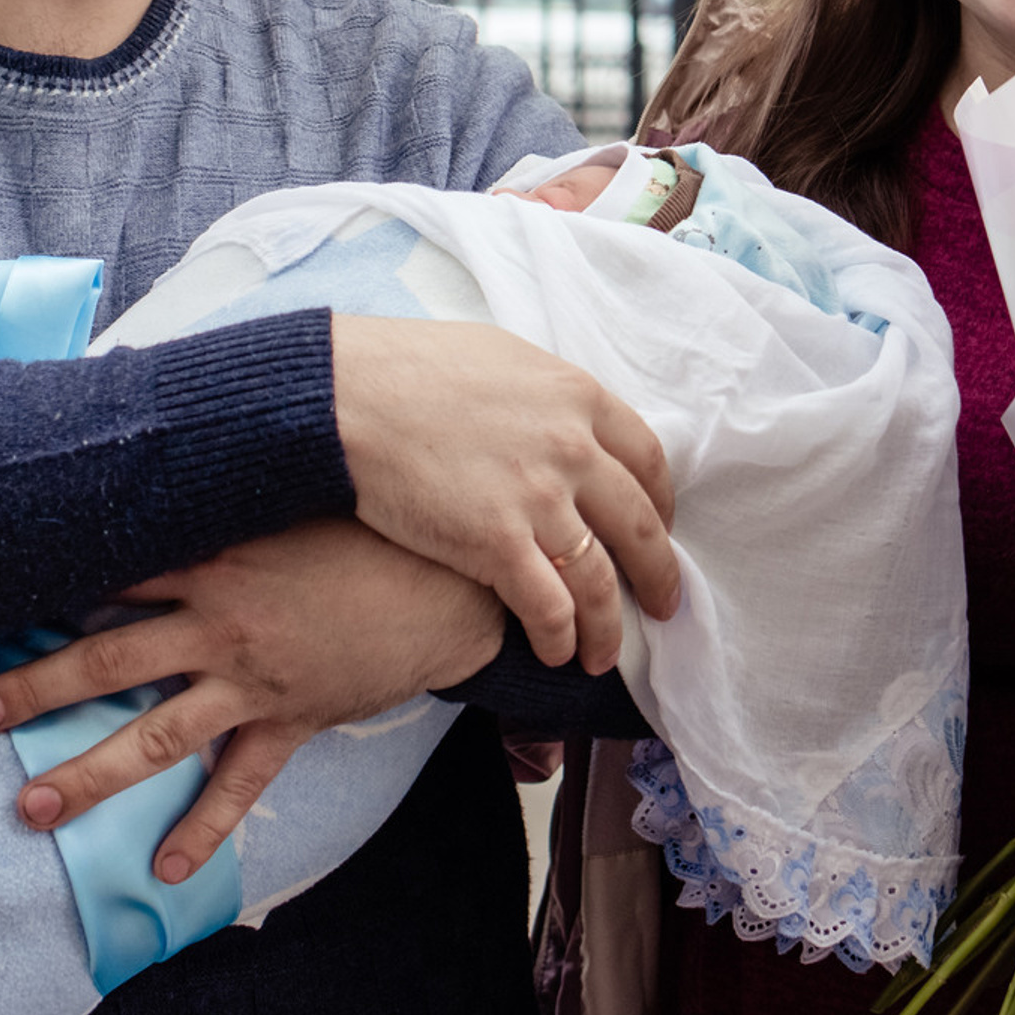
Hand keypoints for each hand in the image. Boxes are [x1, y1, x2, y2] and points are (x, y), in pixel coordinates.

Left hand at [0, 519, 503, 882]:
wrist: (451, 575)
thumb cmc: (374, 525)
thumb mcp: (300, 493)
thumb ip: (238, 484)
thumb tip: (186, 437)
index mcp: (216, 560)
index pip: (114, 576)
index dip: (51, 592)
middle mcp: (221, 623)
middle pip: (108, 658)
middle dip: (35, 687)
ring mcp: (254, 678)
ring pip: (154, 733)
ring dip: (89, 774)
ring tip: (31, 807)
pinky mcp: (293, 717)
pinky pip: (240, 783)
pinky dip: (203, 828)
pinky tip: (166, 869)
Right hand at [330, 315, 678, 671]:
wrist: (351, 393)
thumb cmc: (411, 368)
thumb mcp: (503, 359)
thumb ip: (547, 397)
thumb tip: (563, 422)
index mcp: (578, 396)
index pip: (649, 460)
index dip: (661, 504)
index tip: (659, 531)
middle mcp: (573, 447)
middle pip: (640, 527)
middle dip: (658, 576)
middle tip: (662, 607)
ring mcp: (539, 498)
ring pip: (600, 582)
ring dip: (609, 628)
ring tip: (603, 655)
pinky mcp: (497, 543)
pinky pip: (549, 608)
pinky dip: (560, 638)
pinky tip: (555, 652)